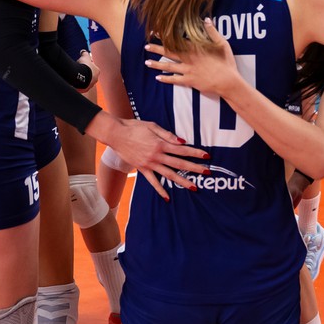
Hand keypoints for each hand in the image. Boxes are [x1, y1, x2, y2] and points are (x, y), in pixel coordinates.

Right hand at [89, 115, 206, 198]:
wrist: (116, 134)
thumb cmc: (135, 127)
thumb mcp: (152, 126)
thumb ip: (168, 135)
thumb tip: (183, 142)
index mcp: (161, 144)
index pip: (183, 150)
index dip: (196, 153)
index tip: (207, 156)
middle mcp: (157, 156)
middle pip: (179, 163)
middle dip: (195, 168)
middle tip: (208, 172)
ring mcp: (149, 164)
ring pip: (169, 175)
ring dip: (182, 181)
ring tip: (194, 187)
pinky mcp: (142, 169)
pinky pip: (153, 182)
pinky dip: (160, 190)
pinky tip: (168, 198)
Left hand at [145, 24, 241, 96]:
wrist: (228, 81)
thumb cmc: (226, 62)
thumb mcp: (222, 43)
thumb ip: (212, 31)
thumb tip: (206, 19)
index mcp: (195, 48)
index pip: (177, 40)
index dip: (165, 36)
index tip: (155, 32)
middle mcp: (189, 58)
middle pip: (169, 52)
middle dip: (156, 49)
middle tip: (146, 46)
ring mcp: (188, 70)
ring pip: (169, 66)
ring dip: (157, 64)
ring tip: (146, 62)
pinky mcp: (189, 81)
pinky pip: (175, 80)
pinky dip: (166, 79)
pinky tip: (158, 78)